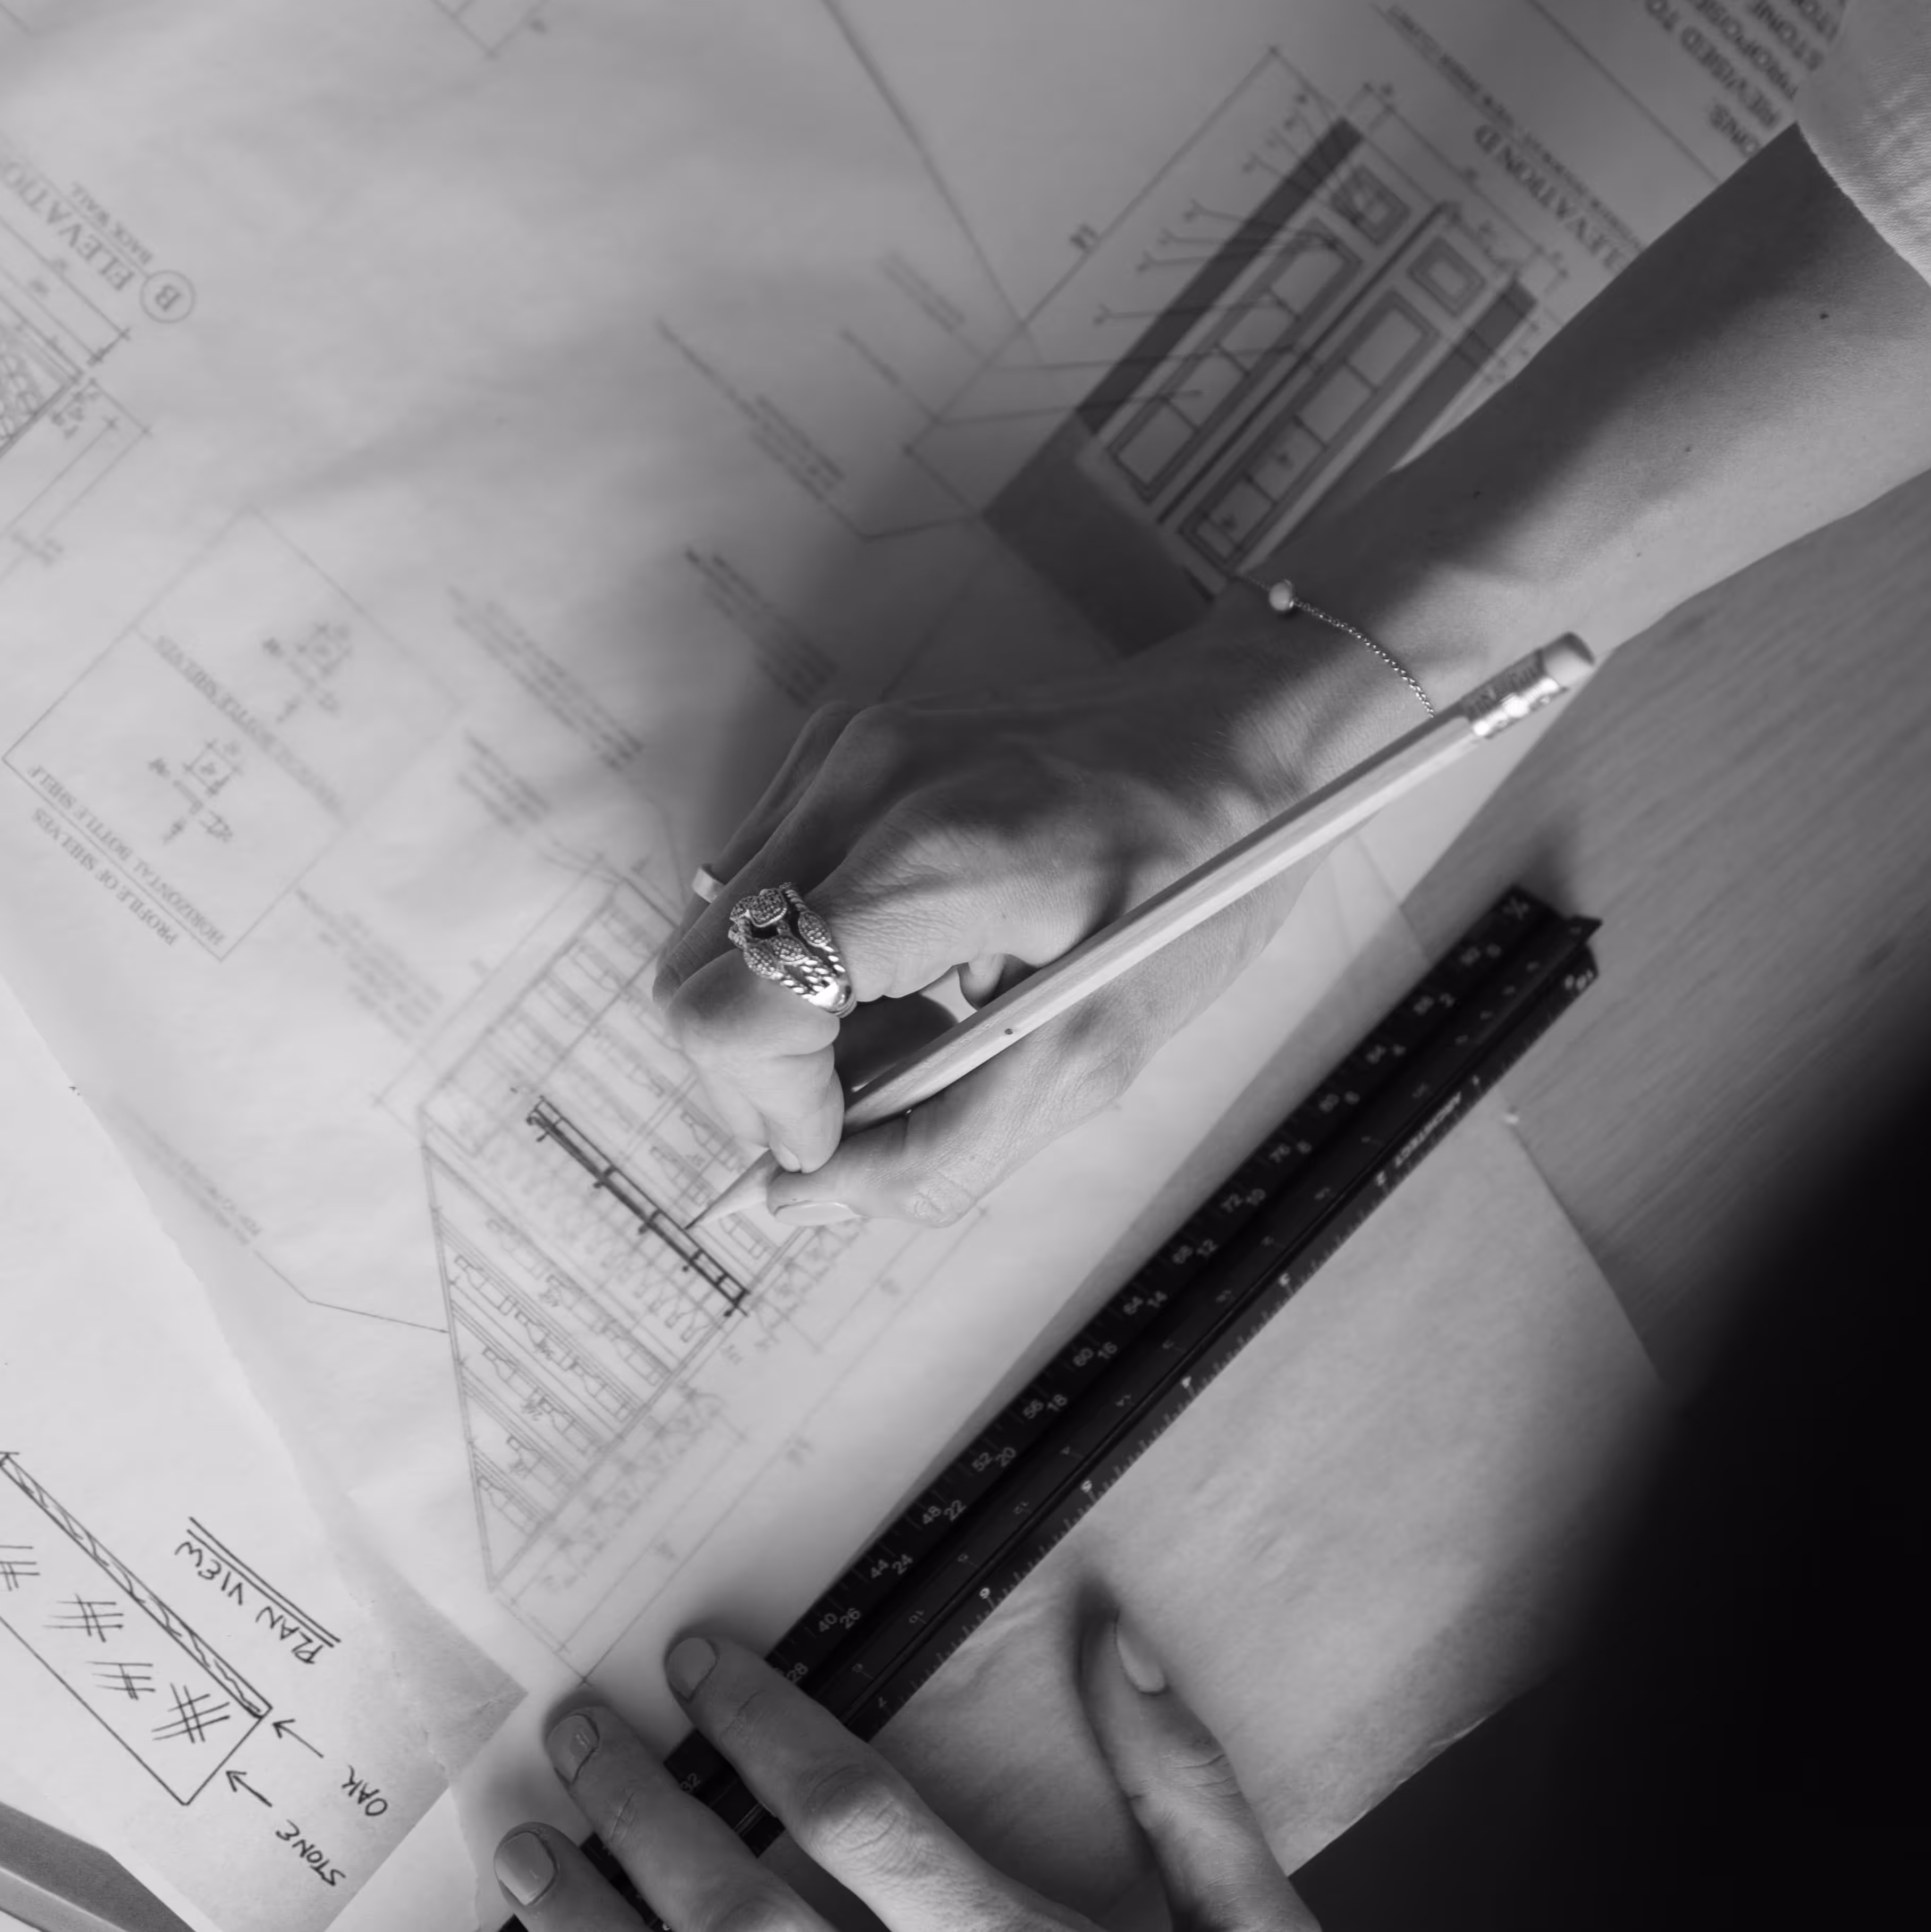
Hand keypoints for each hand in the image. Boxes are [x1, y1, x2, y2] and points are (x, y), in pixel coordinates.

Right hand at [657, 608, 1421, 1224]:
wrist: (1236, 730)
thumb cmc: (1197, 882)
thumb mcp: (1100, 1047)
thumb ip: (945, 1142)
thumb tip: (806, 1201)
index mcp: (933, 861)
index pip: (738, 1007)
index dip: (768, 1108)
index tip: (840, 1138)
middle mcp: (862, 787)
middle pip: (694, 978)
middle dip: (756, 1076)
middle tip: (863, 1106)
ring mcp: (842, 752)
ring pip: (714, 936)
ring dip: (781, 1015)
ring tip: (904, 1027)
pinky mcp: (840, 744)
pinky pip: (755, 882)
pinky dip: (800, 952)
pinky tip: (902, 963)